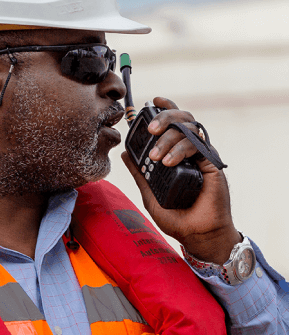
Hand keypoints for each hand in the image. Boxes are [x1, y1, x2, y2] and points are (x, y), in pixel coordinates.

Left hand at [121, 97, 240, 263]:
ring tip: (156, 156)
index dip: (166, 107)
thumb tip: (124, 154)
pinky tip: (168, 162)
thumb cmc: (177, 217)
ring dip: (169, 137)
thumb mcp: (151, 194)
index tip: (153, 100)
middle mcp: (191, 150)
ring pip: (188, 128)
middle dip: (165, 117)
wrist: (197, 234)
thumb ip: (139, 173)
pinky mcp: (211, 162)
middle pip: (181, 118)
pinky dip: (180, 149)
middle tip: (150, 129)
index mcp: (178, 153)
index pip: (174, 124)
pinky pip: (197, 144)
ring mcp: (202, 155)